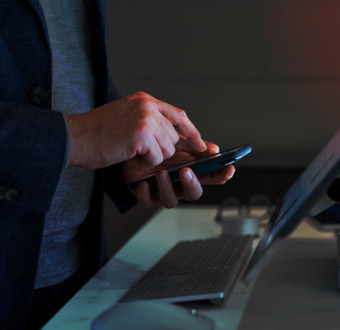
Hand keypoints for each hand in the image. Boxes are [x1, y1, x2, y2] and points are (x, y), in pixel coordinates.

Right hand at [65, 92, 206, 168]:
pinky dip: (145, 163)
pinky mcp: (141, 133)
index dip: (192, 132)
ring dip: (151, 157)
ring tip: (132, 151)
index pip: (179, 115)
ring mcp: (145, 118)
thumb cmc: (98, 133)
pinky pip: (157, 157)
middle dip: (162, 150)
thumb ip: (151, 122)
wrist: (74, 138)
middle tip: (139, 150)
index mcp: (145, 100)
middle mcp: (147, 106)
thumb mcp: (128, 117)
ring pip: (167, 149)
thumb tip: (176, 137)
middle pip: (173, 136)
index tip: (201, 145)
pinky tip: (130, 155)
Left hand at [123, 139, 234, 207]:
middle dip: (192, 184)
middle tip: (186, 171)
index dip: (223, 175)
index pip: (213, 177)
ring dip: (167, 188)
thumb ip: (196, 144)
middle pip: (194, 193)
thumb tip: (214, 150)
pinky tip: (144, 183)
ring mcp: (164, 192)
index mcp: (192, 172)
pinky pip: (147, 202)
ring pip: (171, 201)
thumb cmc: (157, 145)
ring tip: (162, 173)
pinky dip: (146, 194)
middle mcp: (180, 185)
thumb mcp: (178, 140)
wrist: (133, 146)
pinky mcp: (146, 195)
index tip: (229, 168)